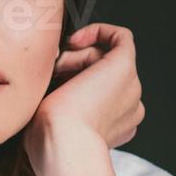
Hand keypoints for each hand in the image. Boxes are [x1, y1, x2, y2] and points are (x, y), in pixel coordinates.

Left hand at [22, 23, 144, 175]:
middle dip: (73, 67)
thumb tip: (44, 95)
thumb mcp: (49, 126)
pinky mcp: (125, 68)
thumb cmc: (50, 145)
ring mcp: (130, 87)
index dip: (72, 81)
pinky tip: (74, 40)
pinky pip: (121, 37)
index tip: (51, 82)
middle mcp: (128, 108)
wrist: (63, 145)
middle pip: (100, 74)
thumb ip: (53, 110)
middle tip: (52, 74)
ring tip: (58, 67)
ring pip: (104, 58)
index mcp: (114, 126)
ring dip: (77, 56)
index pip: (95, 93)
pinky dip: (98, 31)